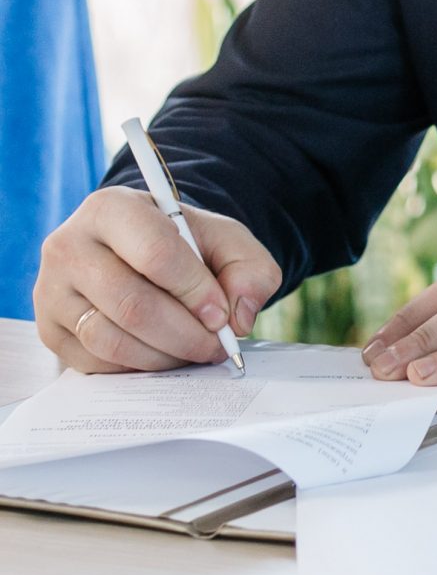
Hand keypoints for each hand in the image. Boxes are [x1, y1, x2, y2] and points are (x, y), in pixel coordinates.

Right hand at [33, 187, 280, 372]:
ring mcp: (51, 291)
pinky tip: (163, 353)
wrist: (143, 251)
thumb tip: (239, 317)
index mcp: (111, 208)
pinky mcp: (49, 329)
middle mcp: (69, 246)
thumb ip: (250, 271)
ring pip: (111, 339)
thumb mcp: (228, 241)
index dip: (195, 291)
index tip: (222, 314)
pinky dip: (138, 366)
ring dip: (164, 355)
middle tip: (217, 344)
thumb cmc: (185, 244)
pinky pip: (95, 361)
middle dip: (185, 334)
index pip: (156, 255)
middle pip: (132, 305)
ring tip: (195, 350)